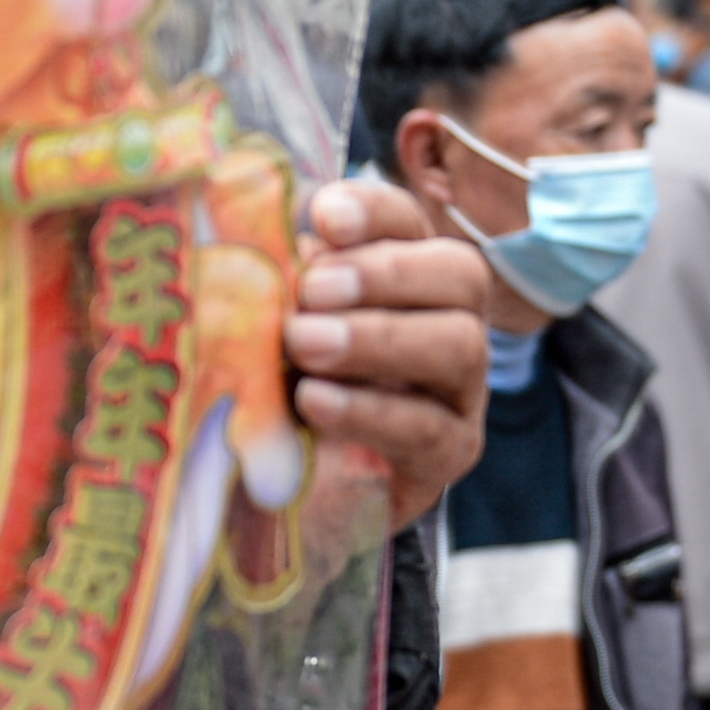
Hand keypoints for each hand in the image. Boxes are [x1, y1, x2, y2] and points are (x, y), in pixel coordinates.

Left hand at [283, 180, 489, 530]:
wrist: (266, 498)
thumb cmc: (258, 392)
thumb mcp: (251, 328)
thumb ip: (262, 281)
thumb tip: (256, 236)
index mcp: (396, 277)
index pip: (406, 223)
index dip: (373, 212)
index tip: (324, 217)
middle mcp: (441, 323)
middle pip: (459, 274)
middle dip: (385, 273)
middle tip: (313, 291)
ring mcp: (455, 392)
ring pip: (459, 345)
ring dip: (378, 337)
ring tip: (305, 343)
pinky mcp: (445, 456)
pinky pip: (429, 427)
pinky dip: (370, 410)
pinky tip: (315, 401)